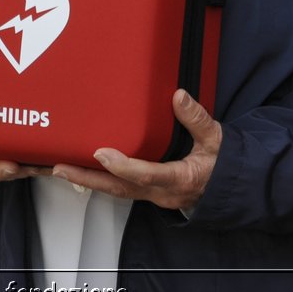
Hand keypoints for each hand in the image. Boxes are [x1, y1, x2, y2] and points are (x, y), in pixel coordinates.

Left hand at [52, 89, 219, 210]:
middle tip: (60, 167)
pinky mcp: (149, 193)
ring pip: (117, 191)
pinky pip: (121, 189)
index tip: (101, 153)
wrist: (232, 189)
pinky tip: (82, 170)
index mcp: (180, 178)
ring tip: (60, 168)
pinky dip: (100, 180)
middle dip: (88, 179)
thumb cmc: (224, 163)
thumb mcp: (217, 139)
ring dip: (89, 180)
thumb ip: (197, 119)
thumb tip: (178, 96)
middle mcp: (162, 192)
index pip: (147, 175)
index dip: (122, 166)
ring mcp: (154, 196)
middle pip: (120, 189)